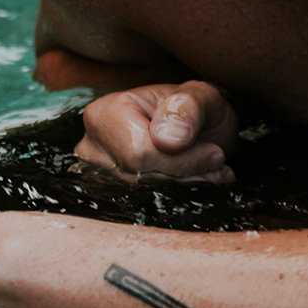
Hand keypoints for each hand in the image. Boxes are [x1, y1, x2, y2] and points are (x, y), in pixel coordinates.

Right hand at [75, 81, 238, 183]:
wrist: (194, 130)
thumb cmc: (193, 110)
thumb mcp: (202, 96)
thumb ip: (188, 107)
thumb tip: (168, 138)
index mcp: (104, 114)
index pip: (137, 153)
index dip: (181, 160)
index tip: (214, 153)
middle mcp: (91, 148)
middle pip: (139, 180)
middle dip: (186, 176)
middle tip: (217, 163)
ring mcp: (98, 178)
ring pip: (144, 199)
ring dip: (187, 188)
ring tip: (212, 171)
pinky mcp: (113, 199)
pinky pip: (146, 212)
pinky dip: (181, 199)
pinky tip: (201, 183)